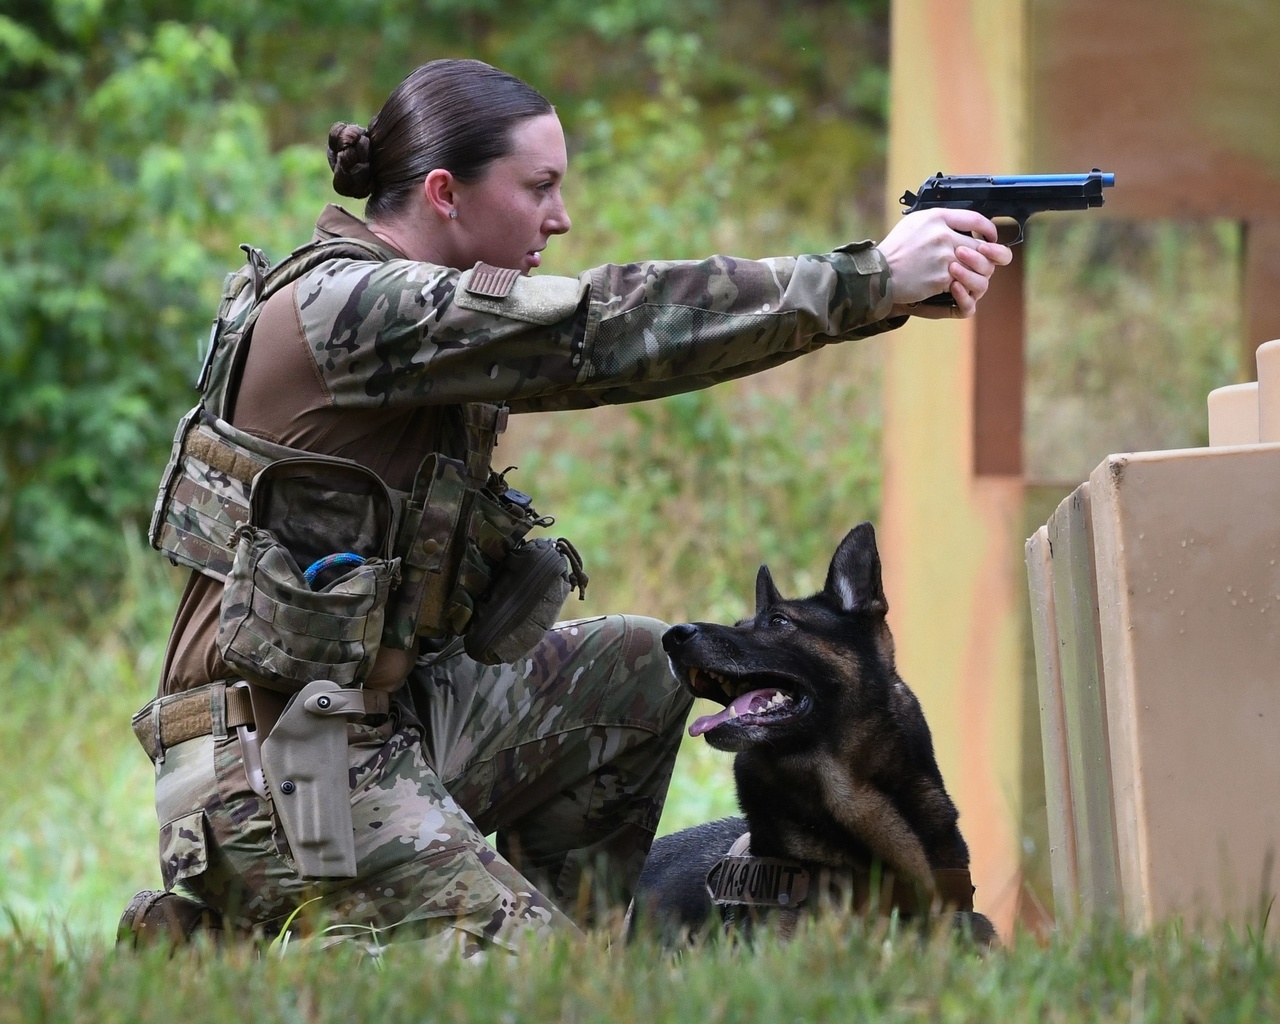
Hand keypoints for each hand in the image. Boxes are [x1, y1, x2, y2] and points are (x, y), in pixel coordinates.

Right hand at [877, 208, 1013, 318]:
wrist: (879, 273)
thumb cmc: (895, 249)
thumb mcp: (915, 223)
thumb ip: (939, 220)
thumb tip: (961, 224)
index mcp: (938, 217)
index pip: (977, 220)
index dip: (989, 230)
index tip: (990, 238)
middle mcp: (943, 235)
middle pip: (981, 247)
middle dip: (984, 258)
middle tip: (978, 264)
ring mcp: (944, 257)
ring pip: (978, 267)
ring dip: (975, 274)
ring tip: (966, 277)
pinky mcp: (942, 278)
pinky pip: (963, 283)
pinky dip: (960, 287)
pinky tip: (951, 287)